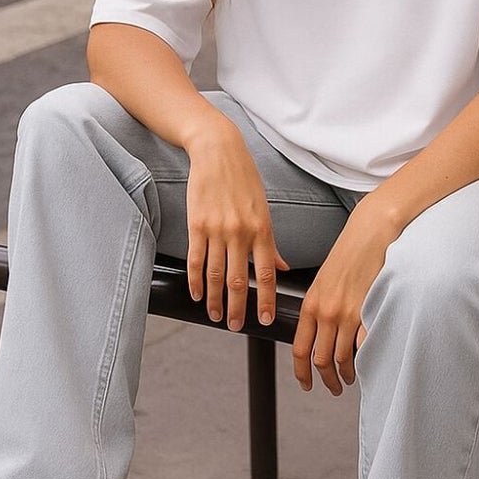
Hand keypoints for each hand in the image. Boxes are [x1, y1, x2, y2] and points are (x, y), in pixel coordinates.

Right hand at [184, 121, 288, 330]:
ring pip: (215, 274)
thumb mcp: (263, 209)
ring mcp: (218, 229)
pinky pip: (196, 259)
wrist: (218, 151)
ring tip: (214, 316)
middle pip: (238, 280)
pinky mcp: (197, 225)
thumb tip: (283, 268)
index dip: (265, 299)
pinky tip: (196, 294)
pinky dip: (195, 281)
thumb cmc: (244, 180)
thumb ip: (271, 243)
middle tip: (235, 327)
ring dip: (214, 300)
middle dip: (237, 308)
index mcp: (262, 229)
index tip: (264, 319)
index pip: (265, 274)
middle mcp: (241, 232)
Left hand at [292, 203, 397, 396]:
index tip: (307, 383)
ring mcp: (348, 313)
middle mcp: (326, 312)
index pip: (299, 350)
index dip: (302, 373)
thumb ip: (318, 307)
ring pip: (343, 358)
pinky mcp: (368, 311)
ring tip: (351, 378)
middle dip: (326, 380)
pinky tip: (368, 361)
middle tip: (333, 388)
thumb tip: (318, 332)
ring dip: (347, 374)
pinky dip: (365, 359)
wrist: (369, 233)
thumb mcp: (322, 281)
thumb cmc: (348, 254)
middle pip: (321, 360)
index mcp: (310, 305)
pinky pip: (364, 346)